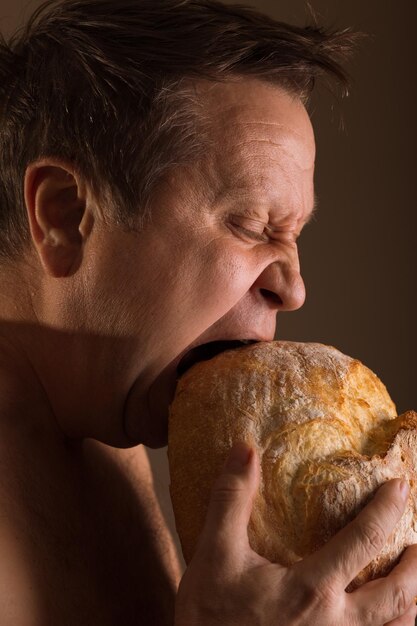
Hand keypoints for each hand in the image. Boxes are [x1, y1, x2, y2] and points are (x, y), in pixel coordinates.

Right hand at [174, 442, 416, 625]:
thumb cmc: (210, 617)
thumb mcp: (215, 554)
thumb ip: (232, 499)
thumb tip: (244, 448)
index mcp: (311, 589)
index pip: (364, 540)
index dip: (387, 510)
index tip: (400, 486)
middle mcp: (335, 623)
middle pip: (397, 596)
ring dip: (413, 606)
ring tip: (415, 586)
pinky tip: (387, 622)